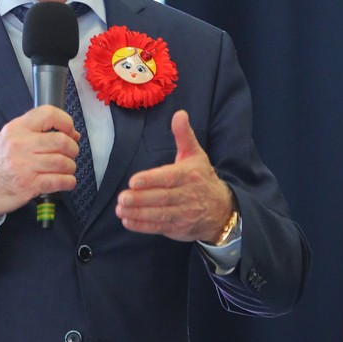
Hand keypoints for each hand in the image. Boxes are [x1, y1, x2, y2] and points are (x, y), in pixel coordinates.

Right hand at [0, 106, 79, 217]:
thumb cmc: (0, 162)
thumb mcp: (12, 137)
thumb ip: (38, 132)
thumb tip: (72, 134)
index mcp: (17, 128)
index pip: (48, 114)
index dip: (66, 122)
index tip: (70, 131)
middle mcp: (20, 145)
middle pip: (61, 141)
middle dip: (72, 149)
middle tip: (70, 153)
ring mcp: (25, 166)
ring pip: (63, 162)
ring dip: (70, 167)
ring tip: (66, 168)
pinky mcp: (29, 185)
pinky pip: (59, 181)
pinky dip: (68, 181)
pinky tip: (65, 181)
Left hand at [115, 110, 234, 241]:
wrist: (221, 210)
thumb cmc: (202, 178)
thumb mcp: (195, 155)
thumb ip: (184, 135)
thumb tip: (179, 113)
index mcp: (189, 175)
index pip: (169, 178)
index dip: (151, 180)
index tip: (134, 181)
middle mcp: (187, 195)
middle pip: (162, 198)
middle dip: (141, 199)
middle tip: (122, 197)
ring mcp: (183, 214)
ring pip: (159, 215)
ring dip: (138, 213)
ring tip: (120, 209)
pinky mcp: (177, 228)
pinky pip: (158, 228)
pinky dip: (142, 226)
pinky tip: (127, 220)